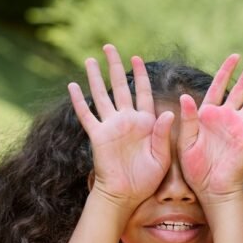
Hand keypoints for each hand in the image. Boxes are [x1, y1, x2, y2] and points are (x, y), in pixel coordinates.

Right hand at [68, 44, 173, 209]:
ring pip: (101, 96)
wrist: (126, 195)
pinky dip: (79, 100)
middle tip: (110, 47)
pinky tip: (72, 85)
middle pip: (120, 87)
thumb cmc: (146, 179)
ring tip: (90, 59)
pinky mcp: (97, 135)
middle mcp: (127, 120)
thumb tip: (169, 112)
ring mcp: (111, 126)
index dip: (140, 75)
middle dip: (115, 67)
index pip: (143, 93)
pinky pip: (86, 115)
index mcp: (145, 123)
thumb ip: (163, 134)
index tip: (137, 57)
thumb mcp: (161, 157)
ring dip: (96, 78)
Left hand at [177, 51, 242, 206]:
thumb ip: (188, 120)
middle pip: (242, 87)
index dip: (227, 70)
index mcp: (208, 115)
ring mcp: (239, 127)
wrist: (211, 189)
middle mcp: (227, 117)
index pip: (218, 86)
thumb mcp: (185, 142)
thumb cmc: (195, 169)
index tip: (235, 55)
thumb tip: (185, 97)